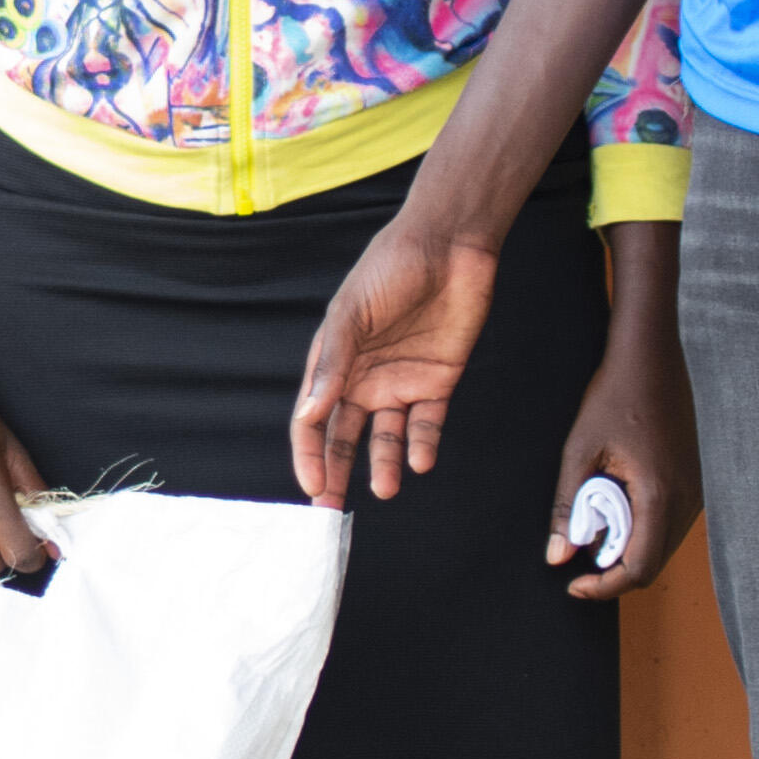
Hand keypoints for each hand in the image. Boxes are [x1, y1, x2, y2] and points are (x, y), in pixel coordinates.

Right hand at [289, 213, 499, 506]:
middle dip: (337, 474)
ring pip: (386, 438)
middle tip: (333, 512)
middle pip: (344, 437)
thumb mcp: (351, 314)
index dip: (309, 455)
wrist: (449, 246)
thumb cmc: (389, 269)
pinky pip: (427, 425)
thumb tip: (309, 414)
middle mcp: (363, 378)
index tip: (313, 488)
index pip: (312, 420)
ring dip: (383, 465)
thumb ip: (332, 365)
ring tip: (385, 487)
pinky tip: (420, 461)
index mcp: (333, 362)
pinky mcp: (438, 381)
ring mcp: (400, 382)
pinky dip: (423, 445)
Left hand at [549, 352, 700, 603]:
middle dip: (613, 569)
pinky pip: (669, 523)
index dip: (606, 587)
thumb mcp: (579, 452)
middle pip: (653, 562)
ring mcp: (696, 491)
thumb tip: (558, 556)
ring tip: (593, 522)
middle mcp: (687, 499)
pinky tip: (614, 504)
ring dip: (627, 546)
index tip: (575, 586)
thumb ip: (569, 508)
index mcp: (659, 495)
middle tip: (576, 554)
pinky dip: (641, 527)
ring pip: (662, 544)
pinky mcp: (694, 481)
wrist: (650, 357)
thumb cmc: (614, 396)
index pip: (639, 568)